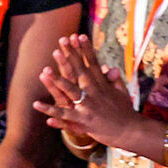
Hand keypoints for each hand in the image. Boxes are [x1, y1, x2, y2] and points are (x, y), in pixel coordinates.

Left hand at [34, 34, 142, 149]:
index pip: (93, 63)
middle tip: (60, 44)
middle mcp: (95, 92)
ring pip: (70, 91)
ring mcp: (88, 106)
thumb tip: (111, 67)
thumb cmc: (126, 111)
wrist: (131, 132)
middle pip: (80, 72)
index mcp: (103, 84)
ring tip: (44, 71)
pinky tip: (37, 105)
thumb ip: (114, 79)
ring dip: (57, 81)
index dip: (86, 49)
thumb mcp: (122, 92)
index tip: (79, 35)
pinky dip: (50, 111)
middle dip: (69, 57)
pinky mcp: (83, 120)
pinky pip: (64, 115)